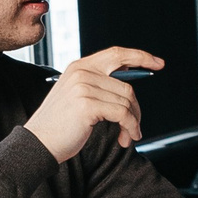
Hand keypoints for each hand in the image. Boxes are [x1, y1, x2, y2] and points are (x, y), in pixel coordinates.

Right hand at [25, 48, 162, 162]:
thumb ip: (99, 85)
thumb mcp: (78, 97)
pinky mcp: (87, 105)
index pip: (117, 54)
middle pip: (127, 85)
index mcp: (79, 67)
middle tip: (136, 126)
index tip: (158, 63)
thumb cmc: (61, 125)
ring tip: (127, 137)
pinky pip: (123, 114)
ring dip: (132, 123)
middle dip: (137, 108)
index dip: (140, 56)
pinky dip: (130, 128)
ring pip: (127, 102)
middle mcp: (81, 72)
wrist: (38, 143)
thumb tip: (131, 82)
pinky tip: (126, 139)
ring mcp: (83, 87)